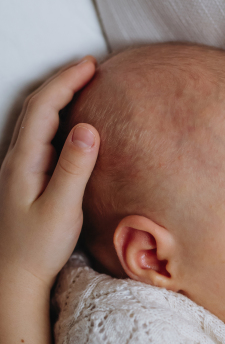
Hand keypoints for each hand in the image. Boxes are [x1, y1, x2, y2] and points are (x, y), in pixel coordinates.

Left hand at [0, 57, 98, 292]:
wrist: (14, 278)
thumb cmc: (37, 248)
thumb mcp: (61, 209)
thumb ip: (75, 168)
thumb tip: (88, 128)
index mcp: (23, 161)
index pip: (44, 108)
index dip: (66, 81)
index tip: (90, 65)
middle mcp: (17, 160)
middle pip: (36, 107)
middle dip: (62, 81)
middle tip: (90, 68)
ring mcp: (20, 169)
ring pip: (35, 120)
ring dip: (57, 98)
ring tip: (83, 86)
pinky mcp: (26, 180)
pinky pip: (40, 137)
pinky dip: (56, 119)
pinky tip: (72, 125)